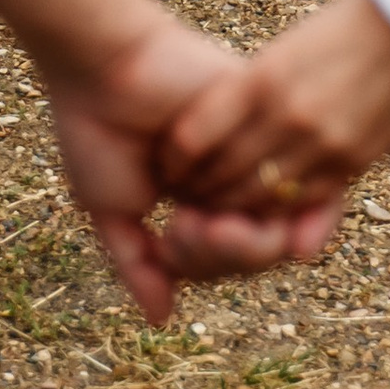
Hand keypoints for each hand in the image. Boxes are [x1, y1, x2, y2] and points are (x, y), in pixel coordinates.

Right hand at [38, 10, 339, 321]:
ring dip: (233, 238)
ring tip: (192, 214)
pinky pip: (295, 187)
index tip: (170, 248)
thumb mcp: (109, 211)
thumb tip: (161, 321)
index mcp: (195, 199)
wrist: (101, 67)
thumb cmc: (95, 130)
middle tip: (184, 228)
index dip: (204, 265)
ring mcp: (250, 154)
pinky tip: (226, 209)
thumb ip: (138, 265)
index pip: (223, 258)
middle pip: (255, 249)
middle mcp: (230, 179)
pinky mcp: (268, 125)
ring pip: (273, 226)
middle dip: (222, 254)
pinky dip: (264, 211)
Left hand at [156, 0, 389, 218]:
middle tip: (182, 194)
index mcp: (263, 79)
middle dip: (196, 189)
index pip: (194, 136)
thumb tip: (223, 121)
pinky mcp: (355, 163)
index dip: (174, 158)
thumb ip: (256, 86)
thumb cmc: (352, 25)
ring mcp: (323, 145)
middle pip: (221, 174)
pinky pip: (303, 201)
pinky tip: (265, 207)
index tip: (167, 161)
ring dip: (232, 207)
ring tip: (217, 206)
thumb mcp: (290, 46)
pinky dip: (278, 209)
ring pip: (258, 197)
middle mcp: (288, 117)